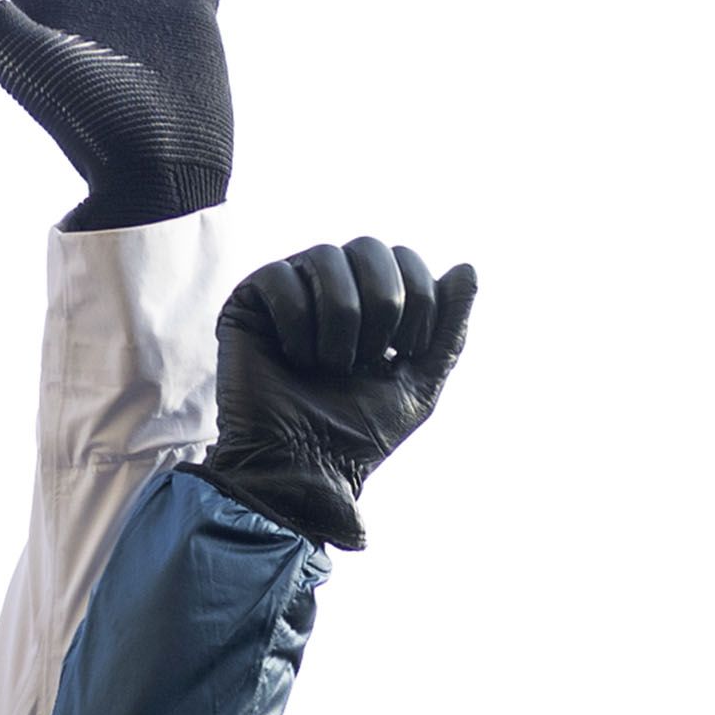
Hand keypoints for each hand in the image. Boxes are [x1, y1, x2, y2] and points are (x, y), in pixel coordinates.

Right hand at [196, 240, 479, 549]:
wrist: (302, 468)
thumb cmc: (357, 436)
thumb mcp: (421, 384)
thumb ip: (449, 329)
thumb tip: (467, 267)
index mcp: (370, 302)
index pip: (404, 258)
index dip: (417, 298)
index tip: (404, 352)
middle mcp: (330, 289)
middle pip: (368, 246)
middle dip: (382, 302)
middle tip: (368, 357)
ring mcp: (289, 293)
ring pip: (325, 256)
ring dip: (340, 316)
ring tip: (330, 364)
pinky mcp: (248, 305)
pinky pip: (279, 277)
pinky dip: (296, 321)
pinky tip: (293, 358)